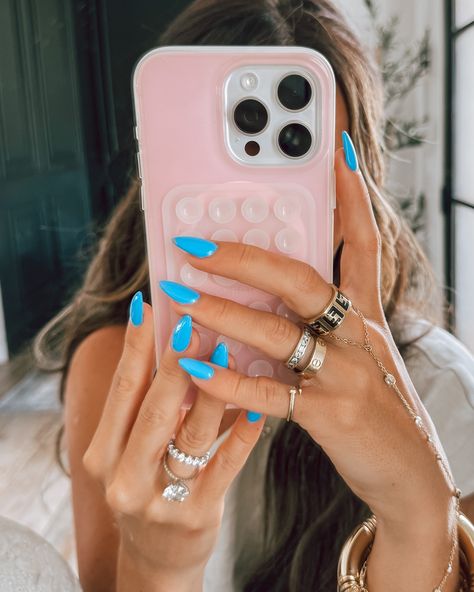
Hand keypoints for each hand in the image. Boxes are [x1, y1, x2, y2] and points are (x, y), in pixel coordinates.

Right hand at [82, 302, 264, 589]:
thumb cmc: (145, 487)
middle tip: (194, 320)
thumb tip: (168, 340)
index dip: (134, 346)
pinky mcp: (197, 516)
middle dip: (174, 362)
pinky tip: (258, 407)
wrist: (156, 560)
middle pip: (154, 409)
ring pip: (191, 434)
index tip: (148, 304)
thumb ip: (145, 406)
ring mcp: (161, 499)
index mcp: (104, 452)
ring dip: (212, 390)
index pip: (120, 390)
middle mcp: (125, 476)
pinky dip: (241, 434)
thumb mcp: (130, 451)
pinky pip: (225, 466)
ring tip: (229, 349)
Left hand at [163, 147, 457, 588]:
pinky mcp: (329, 415)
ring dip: (223, 311)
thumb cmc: (376, 403)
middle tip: (194, 242)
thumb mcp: (362, 350)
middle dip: (246, 256)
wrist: (410, 472)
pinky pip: (271, 393)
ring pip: (279, 331)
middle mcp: (358, 334)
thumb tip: (268, 291)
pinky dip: (229, 380)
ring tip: (178, 293)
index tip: (333, 150)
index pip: (363, 241)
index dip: (351, 194)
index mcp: (366, 313)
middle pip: (302, 279)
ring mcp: (346, 373)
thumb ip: (324, 319)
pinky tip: (193, 367)